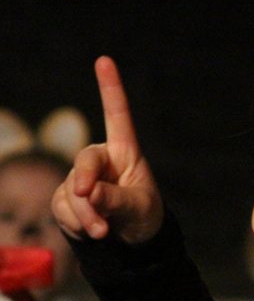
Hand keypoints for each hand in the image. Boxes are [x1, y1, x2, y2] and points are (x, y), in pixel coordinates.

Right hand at [51, 56, 163, 243]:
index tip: (105, 60)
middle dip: (86, 187)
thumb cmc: (143, 215)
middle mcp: (100, 159)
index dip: (110, 89)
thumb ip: (116, 200)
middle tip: (92, 204)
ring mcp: (79, 177)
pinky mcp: (64, 197)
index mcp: (125, 151)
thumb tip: (88, 192)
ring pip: (70, 192)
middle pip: (84, 163)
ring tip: (104, 231)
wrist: (130, 240)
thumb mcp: (139, 208)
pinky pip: (61, 209)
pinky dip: (77, 224)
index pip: (117, 116)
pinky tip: (92, 230)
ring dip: (85, 216)